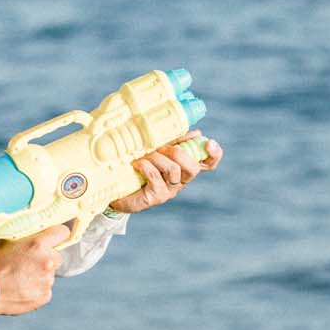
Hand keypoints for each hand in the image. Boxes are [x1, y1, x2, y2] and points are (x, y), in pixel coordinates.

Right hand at [0, 223, 68, 315]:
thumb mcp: (8, 242)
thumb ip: (26, 237)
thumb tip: (36, 233)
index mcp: (38, 244)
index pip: (62, 232)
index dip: (58, 235)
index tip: (56, 238)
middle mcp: (47, 261)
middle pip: (58, 256)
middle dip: (48, 259)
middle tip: (31, 263)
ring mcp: (47, 280)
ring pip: (50, 275)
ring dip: (40, 276)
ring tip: (22, 279)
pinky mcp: (45, 296)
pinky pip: (45, 290)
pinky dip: (36, 290)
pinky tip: (22, 289)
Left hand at [106, 131, 221, 215]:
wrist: (115, 186)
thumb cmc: (136, 166)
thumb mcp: (155, 150)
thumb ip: (173, 141)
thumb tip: (194, 132)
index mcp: (184, 167)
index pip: (208, 164)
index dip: (214, 154)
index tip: (208, 142)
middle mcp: (180, 180)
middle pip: (193, 167)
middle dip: (177, 152)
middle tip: (159, 147)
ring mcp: (170, 190)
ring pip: (174, 170)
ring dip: (157, 158)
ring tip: (142, 156)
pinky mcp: (156, 197)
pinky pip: (156, 177)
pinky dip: (146, 166)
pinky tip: (137, 163)